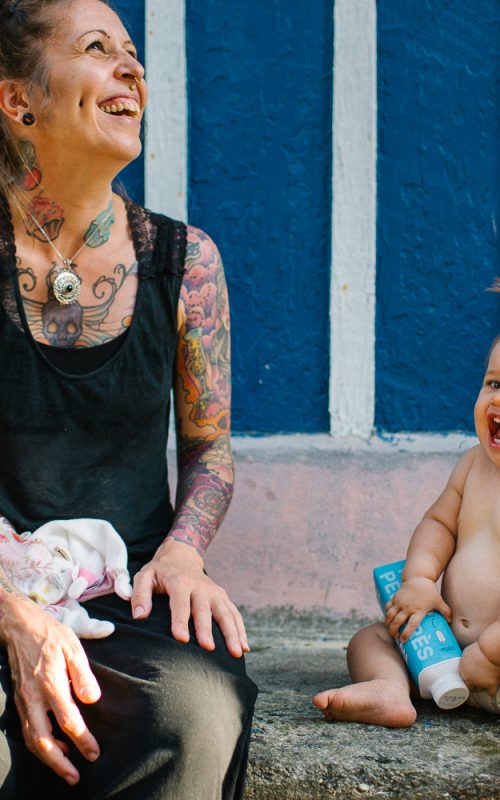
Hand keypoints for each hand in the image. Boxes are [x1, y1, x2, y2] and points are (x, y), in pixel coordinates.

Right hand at [1, 598, 100, 784]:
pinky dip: (38, 745)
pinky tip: (53, 747)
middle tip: (76, 776)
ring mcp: (24, 701)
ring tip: (66, 768)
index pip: (68, 721)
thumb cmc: (50, 635)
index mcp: (51, 684)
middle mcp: (34, 698)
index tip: (94, 752)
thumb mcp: (73, 647)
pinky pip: (26, 731)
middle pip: (43, 741)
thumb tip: (93, 700)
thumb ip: (83, 675)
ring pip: (32, 740)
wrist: (19, 626)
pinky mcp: (19, 701)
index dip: (82, 740)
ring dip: (48, 759)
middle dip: (60, 763)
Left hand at [131, 539, 248, 657]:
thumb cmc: (160, 571)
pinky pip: (234, 614)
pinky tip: (245, 648)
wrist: (182, 555)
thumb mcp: (145, 576)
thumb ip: (139, 594)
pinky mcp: (223, 597)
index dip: (180, 621)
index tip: (181, 639)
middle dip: (206, 629)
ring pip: (225, 613)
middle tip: (208, 648)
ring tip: (236, 653)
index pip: (180, 603)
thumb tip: (139, 616)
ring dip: (232, 633)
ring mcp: (215, 592)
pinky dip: (241, 630)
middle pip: (204, 610)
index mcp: (180, 582)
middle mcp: (200, 586)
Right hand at [385, 577, 450, 641]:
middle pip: (397, 621)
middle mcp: (408, 607)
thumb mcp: (438, 600)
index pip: (412, 624)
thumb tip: (451, 621)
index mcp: (419, 610)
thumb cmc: (429, 590)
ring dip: (388, 624)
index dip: (407, 632)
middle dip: (394, 631)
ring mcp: (400, 602)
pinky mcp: (395, 597)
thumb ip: (445, 611)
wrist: (418, 576)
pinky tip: (388, 618)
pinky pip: (388, 607)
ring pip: (390, 615)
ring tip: (389, 630)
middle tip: (395, 638)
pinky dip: (387, 613)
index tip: (403, 640)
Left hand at [460, 642, 499, 695]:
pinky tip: (491, 688)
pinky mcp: (490, 685)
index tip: (470, 676)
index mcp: (462, 670)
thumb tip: (466, 662)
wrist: (490, 651)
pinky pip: (490, 693)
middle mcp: (469, 678)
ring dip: (482, 686)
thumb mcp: (467, 652)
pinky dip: (491, 691)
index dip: (467, 677)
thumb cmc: (479, 649)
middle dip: (474, 683)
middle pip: (470, 686)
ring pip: (480, 689)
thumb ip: (465, 660)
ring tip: (486, 679)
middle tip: (479, 678)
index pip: (462, 678)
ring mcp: (479, 683)